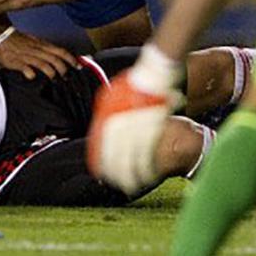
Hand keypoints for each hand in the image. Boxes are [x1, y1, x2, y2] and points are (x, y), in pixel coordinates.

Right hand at [0, 27, 76, 79]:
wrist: (1, 35)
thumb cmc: (18, 40)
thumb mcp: (35, 42)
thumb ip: (45, 50)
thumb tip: (55, 58)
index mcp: (43, 45)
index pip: (61, 51)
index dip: (71, 59)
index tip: (78, 66)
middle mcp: (38, 50)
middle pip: (56, 59)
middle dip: (64, 69)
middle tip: (67, 77)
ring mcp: (28, 56)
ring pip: (44, 65)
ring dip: (52, 73)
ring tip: (55, 80)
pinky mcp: (18, 62)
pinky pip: (26, 69)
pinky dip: (31, 74)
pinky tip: (32, 77)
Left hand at [86, 74, 179, 194]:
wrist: (156, 69)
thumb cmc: (136, 81)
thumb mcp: (114, 92)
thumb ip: (107, 111)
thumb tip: (101, 128)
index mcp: (108, 112)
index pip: (100, 143)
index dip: (99, 160)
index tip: (99, 173)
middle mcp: (120, 119)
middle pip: (114, 153)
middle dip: (115, 172)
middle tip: (115, 184)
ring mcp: (137, 122)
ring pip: (131, 156)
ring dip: (131, 174)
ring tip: (131, 186)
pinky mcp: (153, 125)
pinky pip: (148, 151)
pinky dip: (147, 166)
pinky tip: (146, 175)